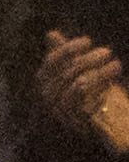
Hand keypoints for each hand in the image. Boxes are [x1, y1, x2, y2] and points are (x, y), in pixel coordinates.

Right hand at [45, 31, 128, 159]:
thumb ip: (66, 56)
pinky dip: (102, 84)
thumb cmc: (97, 97)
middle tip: (107, 52)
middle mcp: (50, 101)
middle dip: (89, 59)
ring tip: (115, 63)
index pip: (50, 64)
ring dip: (99, 70)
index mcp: (46, 87)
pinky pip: (90, 99)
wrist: (113, 126)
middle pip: (67, 72)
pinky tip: (113, 76)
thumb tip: (51, 34)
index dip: (67, 49)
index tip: (87, 41)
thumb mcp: (82, 73)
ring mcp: (64, 113)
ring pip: (79, 84)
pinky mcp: (81, 123)